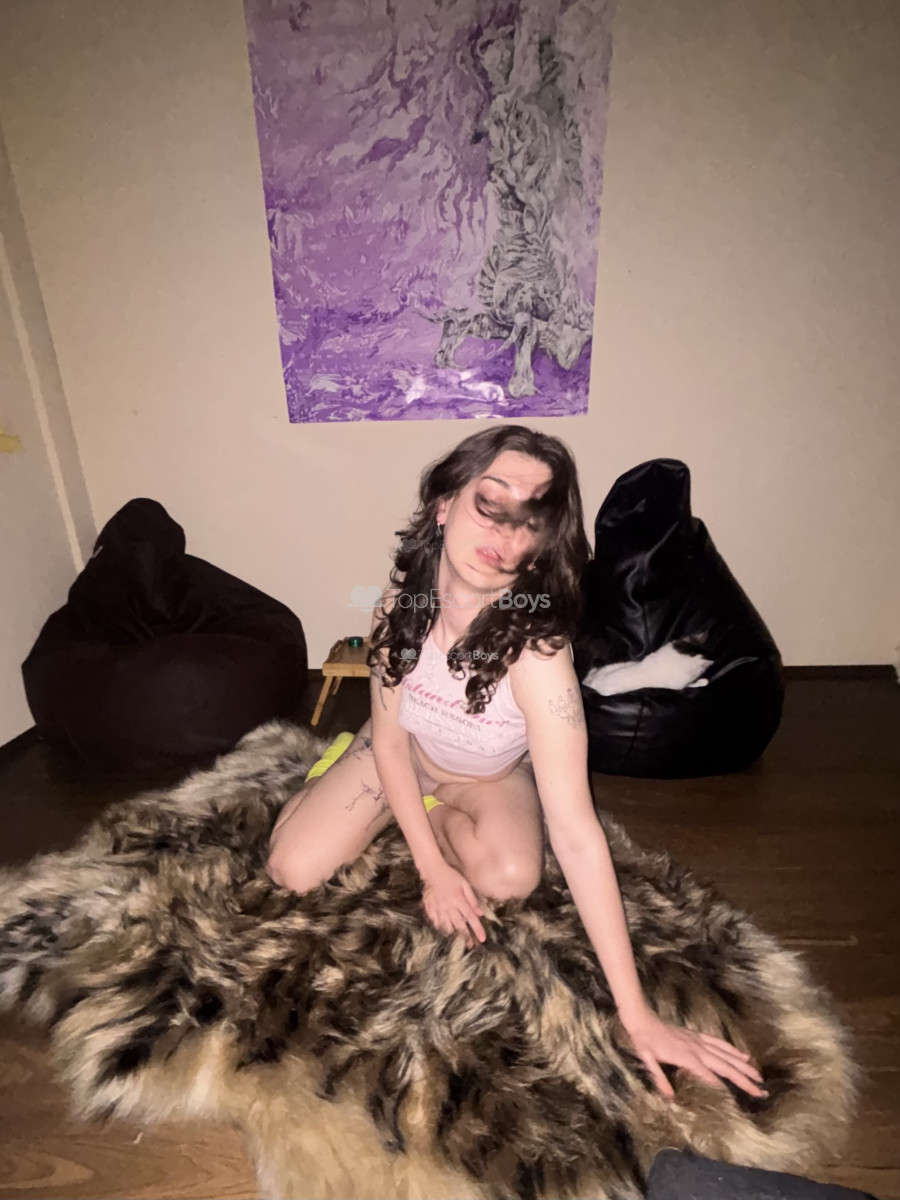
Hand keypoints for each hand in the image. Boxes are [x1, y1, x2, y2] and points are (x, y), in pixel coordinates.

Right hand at [422, 863, 485, 947]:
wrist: (432, 871)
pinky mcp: (430, 909)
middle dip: (466, 937)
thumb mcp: (465, 884)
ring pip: (447, 926)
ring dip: (453, 935)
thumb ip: (472, 899)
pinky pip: (436, 922)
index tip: (482, 939)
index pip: (471, 918)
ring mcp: (438, 909)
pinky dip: (441, 929)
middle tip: (471, 946)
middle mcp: (449, 907)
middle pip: (459, 925)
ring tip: (458, 942)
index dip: (477, 929)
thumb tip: (480, 914)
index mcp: (459, 900)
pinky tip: (445, 932)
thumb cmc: (451, 876)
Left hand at [621, 1010, 767, 1100]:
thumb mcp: (646, 1059)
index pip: (709, 1076)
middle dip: (743, 1079)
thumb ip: (658, 1077)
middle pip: (725, 1066)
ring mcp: (699, 1042)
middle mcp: (697, 1049)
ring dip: (743, 1066)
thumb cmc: (644, 1041)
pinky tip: (743, 1056)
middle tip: (760, 1091)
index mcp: (686, 1057)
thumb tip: (670, 1098)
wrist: (642, 1018)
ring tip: (758, 1077)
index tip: (738, 1101)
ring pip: (726, 1055)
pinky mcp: (698, 1036)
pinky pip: (719, 1043)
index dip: (722, 1088)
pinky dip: (732, 1050)